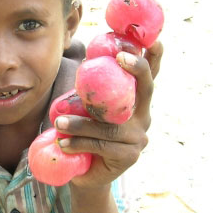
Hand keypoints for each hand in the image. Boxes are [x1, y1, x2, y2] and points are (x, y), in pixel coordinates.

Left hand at [55, 40, 162, 189]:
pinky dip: (79, 142)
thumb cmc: (85, 134)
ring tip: (58, 123)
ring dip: (81, 124)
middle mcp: (143, 117)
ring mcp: (139, 138)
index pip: (149, 76)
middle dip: (137, 69)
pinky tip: (62, 143)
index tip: (154, 39)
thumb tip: (85, 62)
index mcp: (135, 102)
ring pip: (110, 126)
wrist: (86, 173)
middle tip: (120, 57)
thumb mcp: (87, 109)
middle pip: (147, 89)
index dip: (154, 57)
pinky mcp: (129, 156)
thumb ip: (91, 91)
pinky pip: (101, 145)